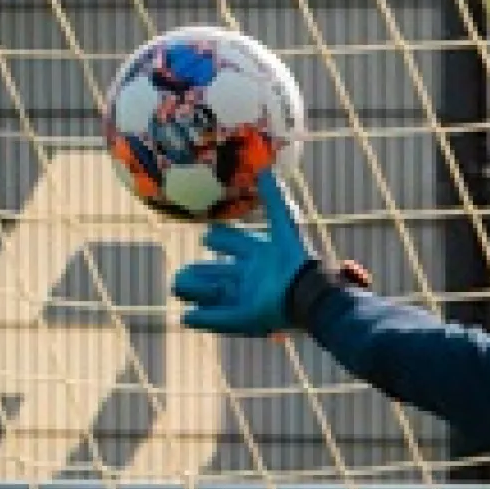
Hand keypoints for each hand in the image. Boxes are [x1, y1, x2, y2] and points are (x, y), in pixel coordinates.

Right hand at [171, 170, 314, 335]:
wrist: (312, 291)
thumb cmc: (299, 258)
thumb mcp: (285, 225)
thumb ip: (274, 199)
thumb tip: (264, 169)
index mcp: (262, 255)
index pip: (236, 244)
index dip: (222, 238)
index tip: (207, 234)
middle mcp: (254, 277)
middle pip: (220, 273)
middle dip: (201, 272)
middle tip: (181, 271)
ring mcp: (250, 299)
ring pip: (216, 295)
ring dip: (196, 291)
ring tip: (177, 286)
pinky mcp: (248, 318)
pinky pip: (221, 319)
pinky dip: (204, 318)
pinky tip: (185, 318)